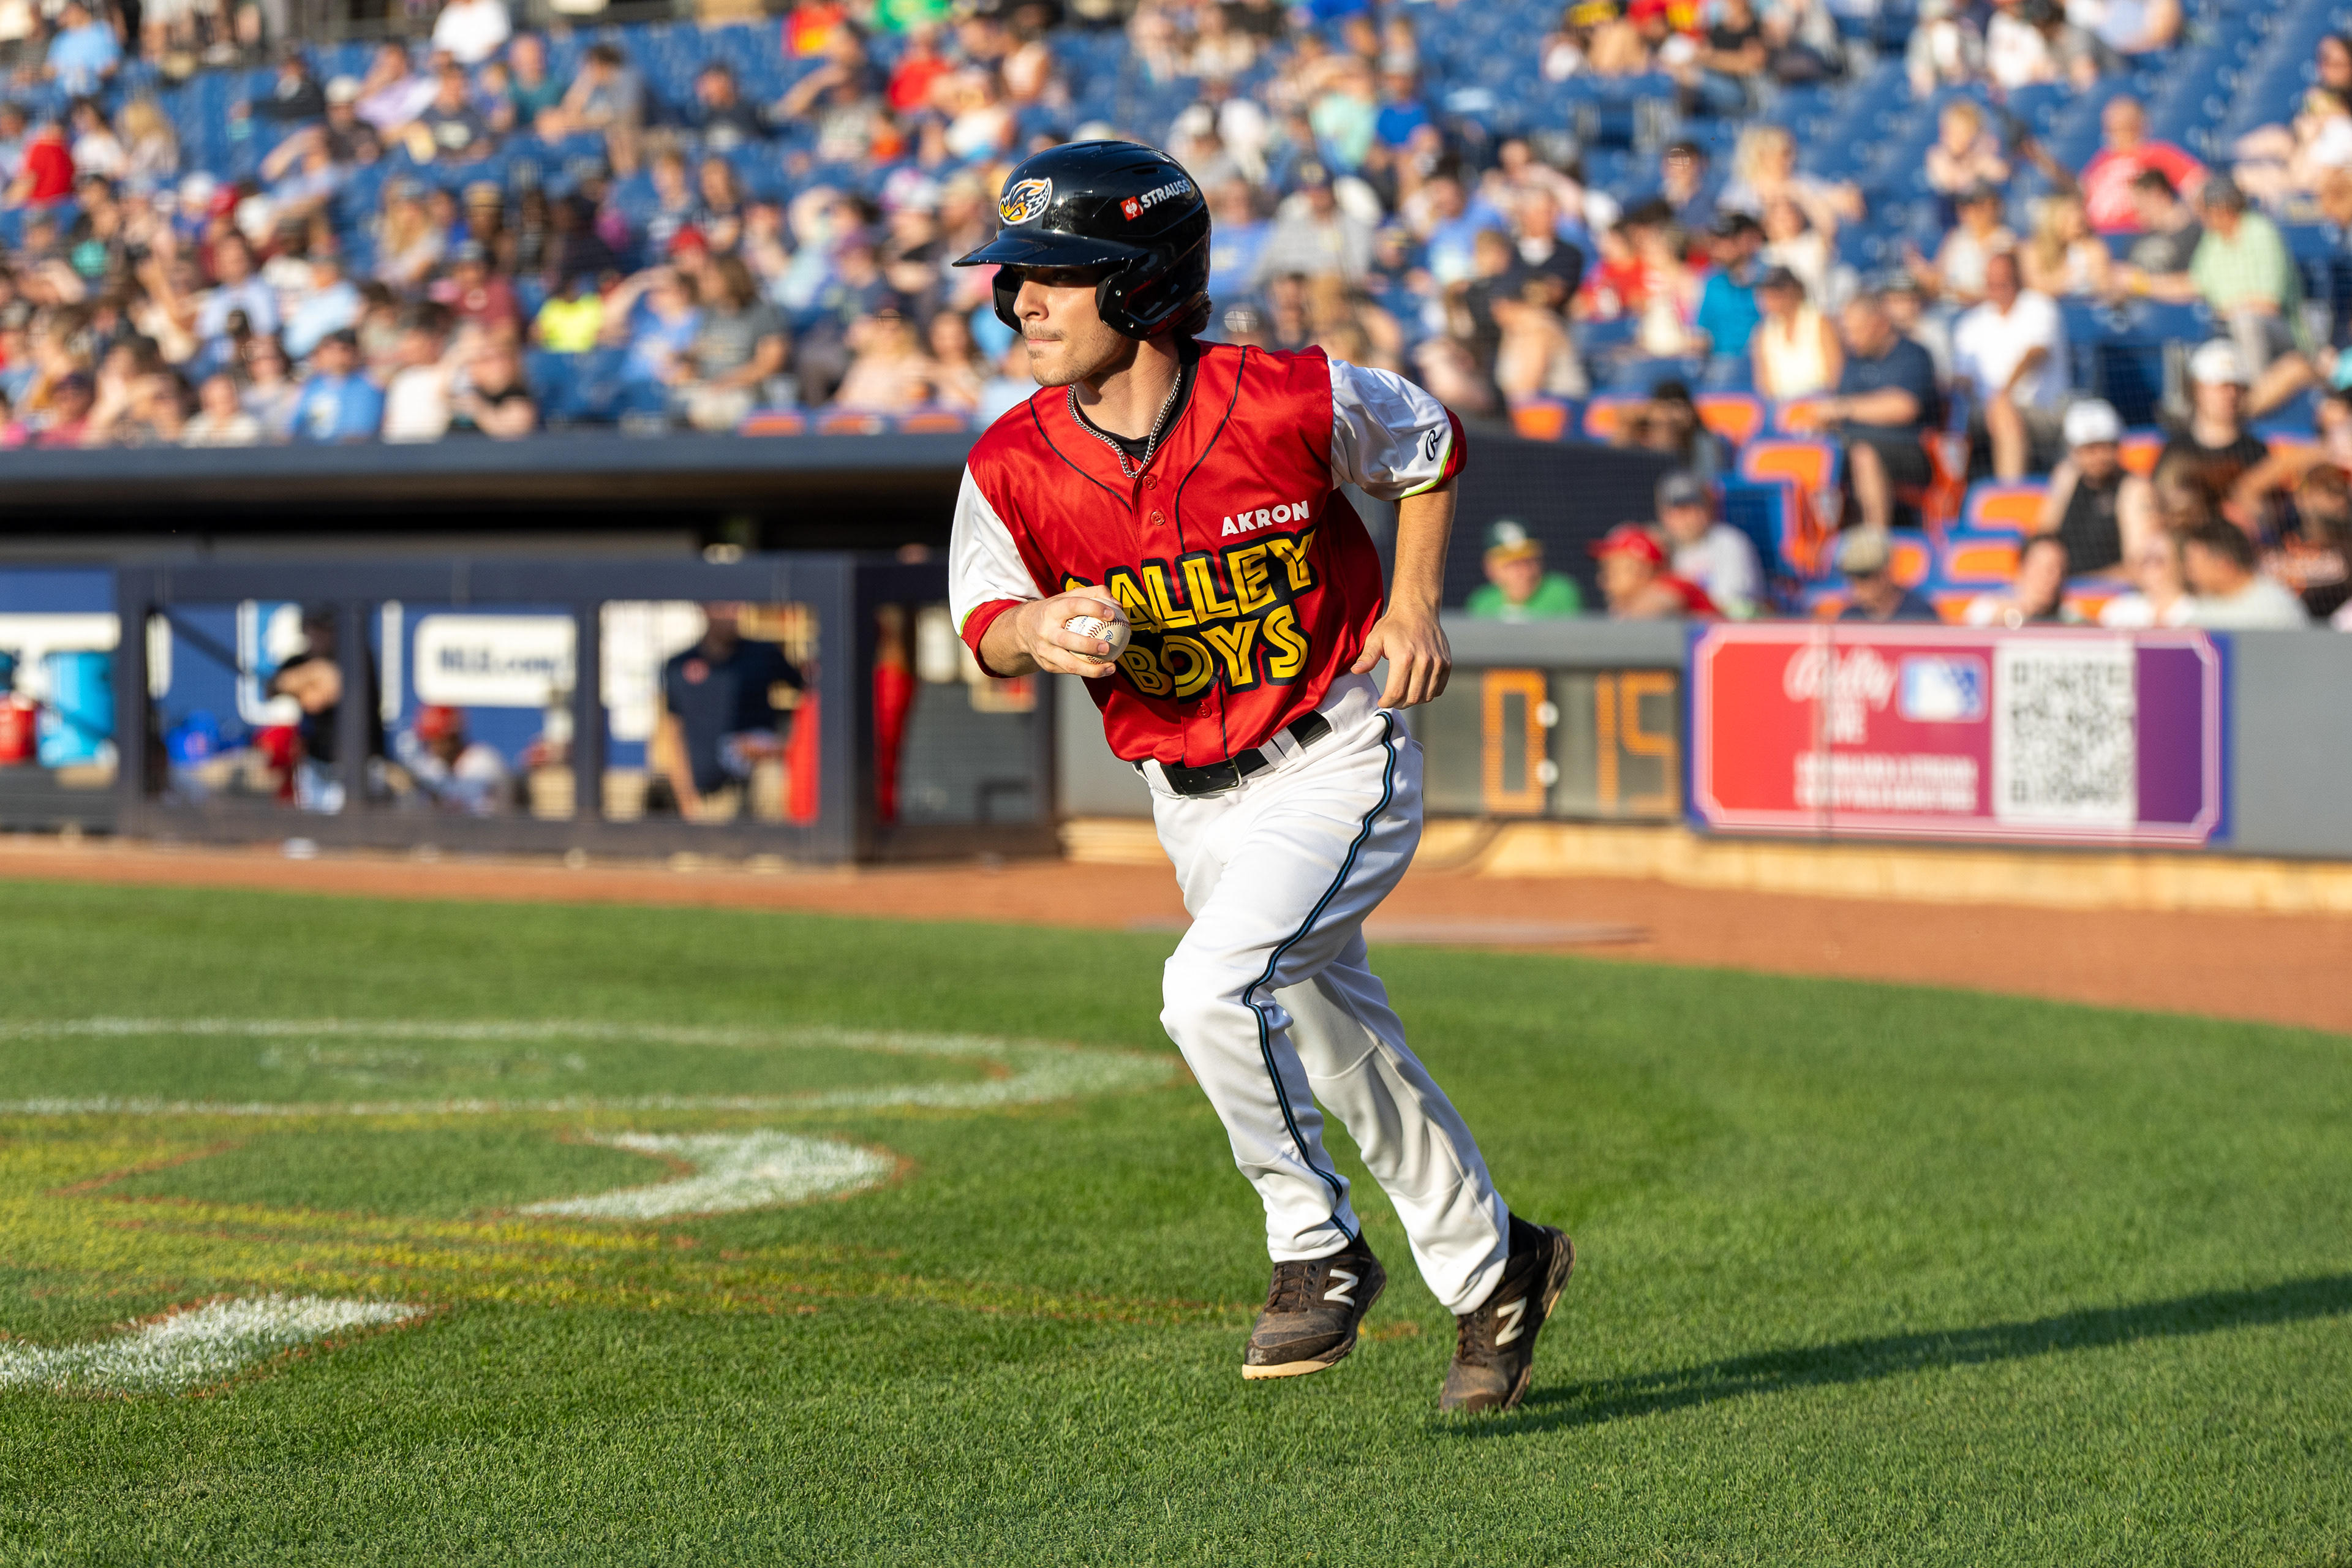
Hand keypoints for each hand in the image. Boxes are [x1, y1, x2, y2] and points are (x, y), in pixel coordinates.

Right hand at [1001, 590, 1126, 676]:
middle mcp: (1045, 631)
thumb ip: (1094, 594)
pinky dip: (1088, 672)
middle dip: (1088, 645)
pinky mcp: (1047, 665)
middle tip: (1108, 647)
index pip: (1073, 606)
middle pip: (1066, 640)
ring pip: (1068, 664)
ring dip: (1091, 669)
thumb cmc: (1056, 611)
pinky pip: (1069, 670)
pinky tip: (1104, 670)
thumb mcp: (1069, 597)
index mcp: (1051, 610)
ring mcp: (1044, 650)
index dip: (1093, 609)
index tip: (1112, 614)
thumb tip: (1118, 605)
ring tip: (1111, 667)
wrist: (1024, 629)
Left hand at [1350, 600, 1449, 707]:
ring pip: (1427, 696)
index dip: (1387, 702)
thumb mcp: (1376, 638)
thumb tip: (1356, 671)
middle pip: (1412, 698)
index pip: (1396, 693)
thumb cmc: (1394, 625)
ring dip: (1414, 701)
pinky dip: (1428, 694)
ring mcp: (1438, 663)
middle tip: (1392, 700)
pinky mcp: (1446, 663)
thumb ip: (1367, 657)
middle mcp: (1423, 662)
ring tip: (1404, 696)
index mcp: (1404, 658)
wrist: (1417, 609)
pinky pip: (1439, 689)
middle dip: (1399, 704)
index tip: (1382, 702)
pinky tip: (1417, 688)